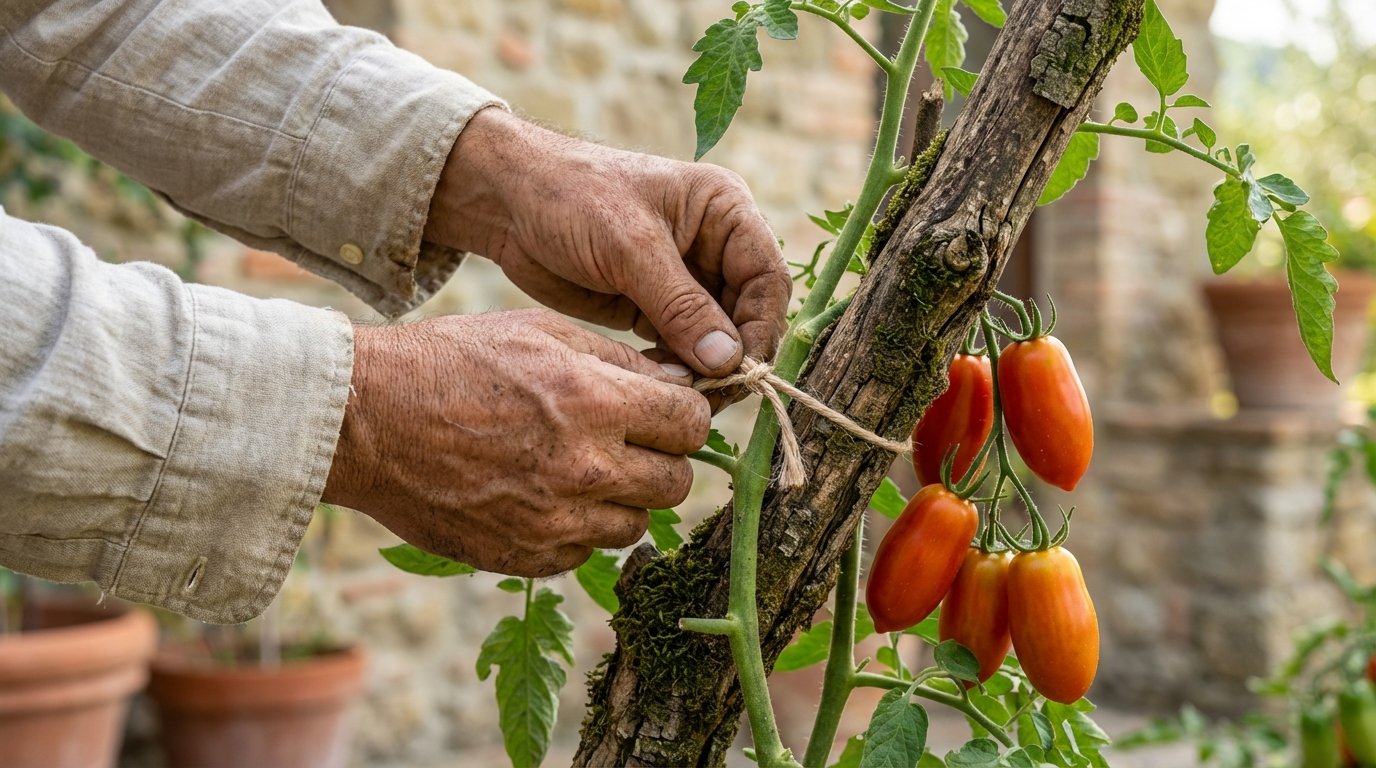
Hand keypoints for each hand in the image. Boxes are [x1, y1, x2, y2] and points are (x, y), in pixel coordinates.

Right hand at [321, 309, 709, 576]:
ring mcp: (555, 521)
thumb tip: (680, 381)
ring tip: (579, 470)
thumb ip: (618, 360)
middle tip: (627, 443)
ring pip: (634, 526)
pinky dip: (574, 532)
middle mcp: (584, 468)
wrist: (366, 420)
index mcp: (595, 402)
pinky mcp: (524, 558)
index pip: (692, 424)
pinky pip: (583, 555)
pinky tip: (541, 497)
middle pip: (675, 483)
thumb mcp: (539, 331)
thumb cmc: (451, 362)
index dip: (685, 416)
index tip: (667, 413)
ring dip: (620, 500)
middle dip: (660, 460)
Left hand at [424, 108, 791, 379]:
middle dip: (735, 356)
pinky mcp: (656, 307)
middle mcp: (716, 244)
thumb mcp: (628, 246)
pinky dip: (679, 371)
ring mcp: (687, 279)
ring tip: (684, 396)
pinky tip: (659, 385)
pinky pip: (684, 348)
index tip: (740, 371)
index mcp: (725, 210)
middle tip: (712, 395)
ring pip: (719, 338)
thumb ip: (681, 305)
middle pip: (751, 313)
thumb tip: (729, 361)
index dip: (761, 328)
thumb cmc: (570, 198)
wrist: (506, 201)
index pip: (767, 277)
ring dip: (707, 370)